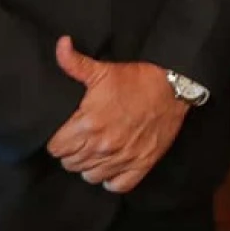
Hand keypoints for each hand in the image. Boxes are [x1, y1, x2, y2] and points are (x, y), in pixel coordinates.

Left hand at [45, 37, 187, 193]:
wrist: (174, 87)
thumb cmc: (137, 79)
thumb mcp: (103, 70)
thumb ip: (75, 62)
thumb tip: (60, 44)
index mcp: (88, 124)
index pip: (56, 148)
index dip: (59, 139)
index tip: (67, 132)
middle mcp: (103, 146)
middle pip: (70, 163)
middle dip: (73, 152)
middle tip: (83, 138)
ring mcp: (122, 158)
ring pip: (89, 176)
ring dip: (90, 165)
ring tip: (97, 151)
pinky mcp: (141, 165)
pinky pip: (116, 186)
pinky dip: (112, 179)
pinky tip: (113, 164)